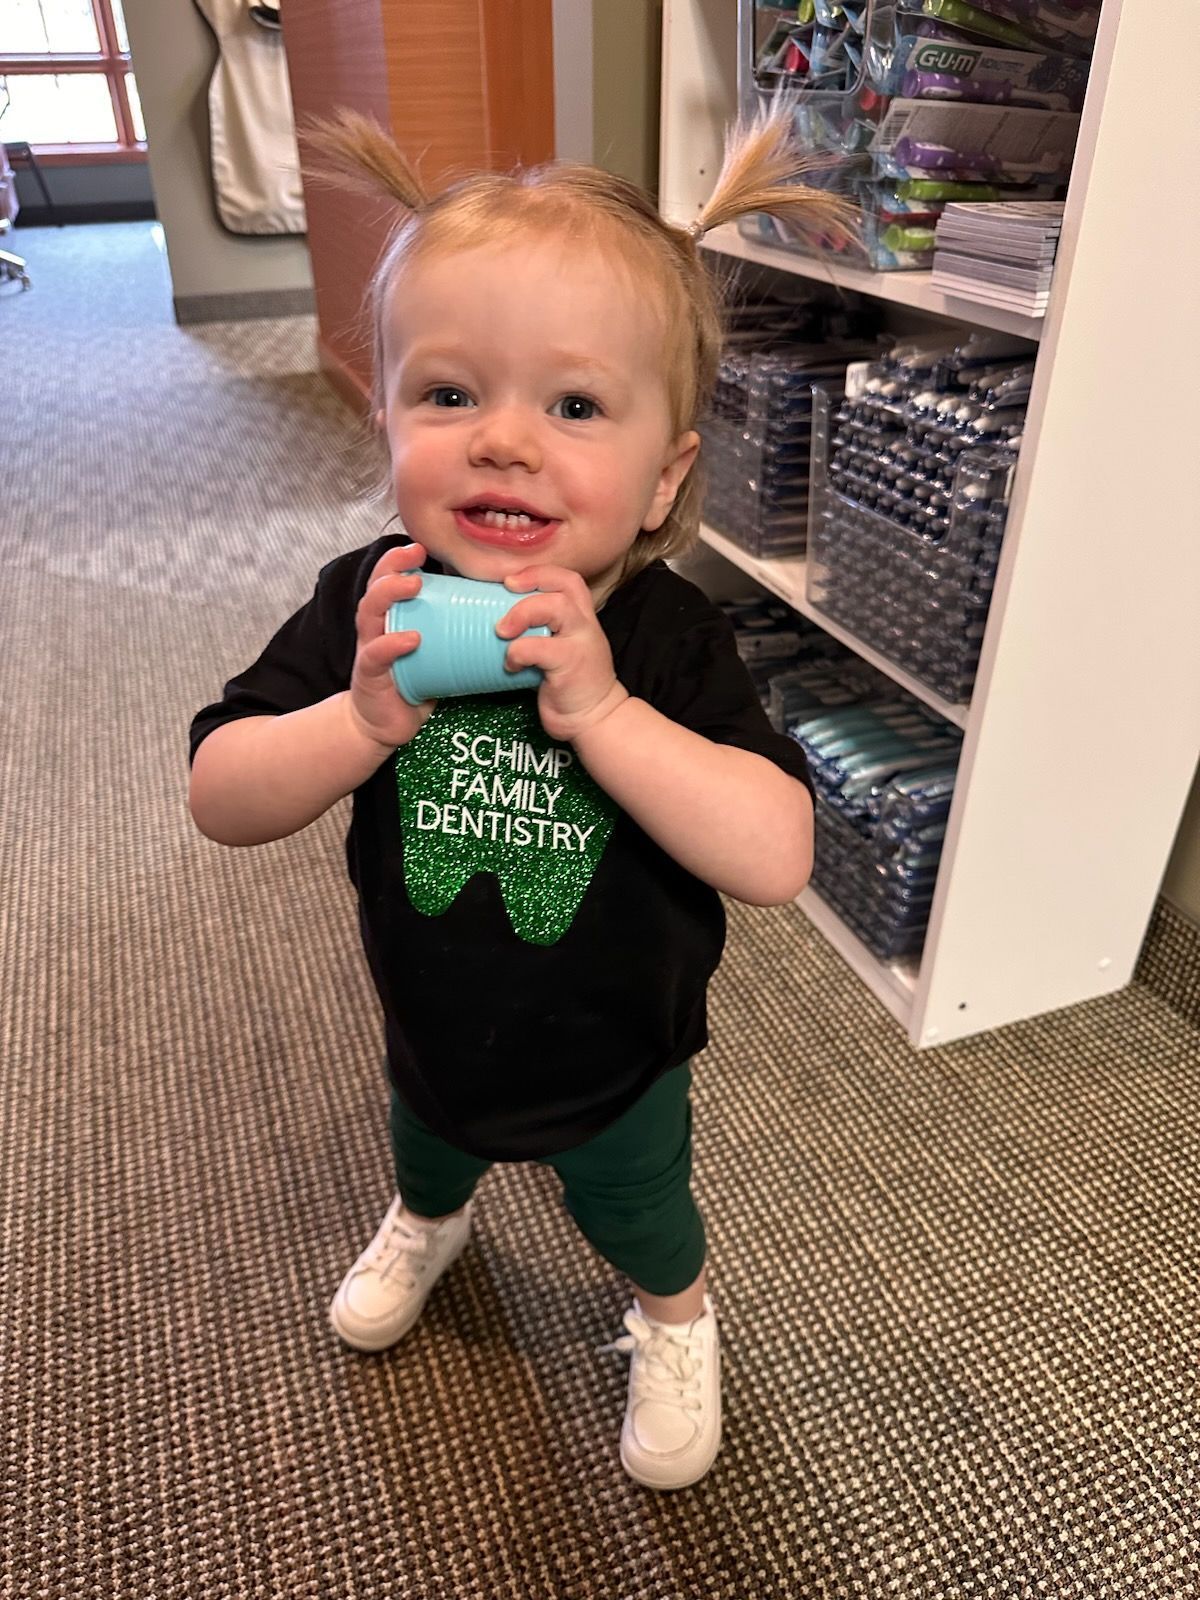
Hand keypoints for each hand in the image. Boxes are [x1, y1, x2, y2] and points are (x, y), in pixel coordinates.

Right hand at [348, 543, 435, 749]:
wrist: (387, 724)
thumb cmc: (414, 681)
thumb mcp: (434, 650)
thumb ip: (453, 630)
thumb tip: (499, 612)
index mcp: (391, 617)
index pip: (388, 579)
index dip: (399, 559)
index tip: (419, 547)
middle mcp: (375, 627)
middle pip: (376, 587)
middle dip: (393, 567)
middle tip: (416, 556)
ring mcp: (369, 649)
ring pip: (369, 613)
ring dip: (390, 595)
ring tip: (415, 586)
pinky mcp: (370, 676)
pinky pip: (376, 655)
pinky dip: (392, 645)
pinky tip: (411, 639)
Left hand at [496, 565, 628, 741]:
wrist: (595, 719)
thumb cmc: (569, 685)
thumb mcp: (558, 650)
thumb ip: (539, 632)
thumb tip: (493, 621)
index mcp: (582, 618)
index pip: (568, 579)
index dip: (539, 572)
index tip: (511, 580)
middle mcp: (585, 624)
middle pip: (565, 584)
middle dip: (531, 582)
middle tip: (504, 592)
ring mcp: (581, 643)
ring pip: (556, 607)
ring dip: (522, 613)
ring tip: (502, 630)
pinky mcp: (571, 664)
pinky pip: (539, 647)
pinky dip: (517, 652)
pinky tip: (510, 665)